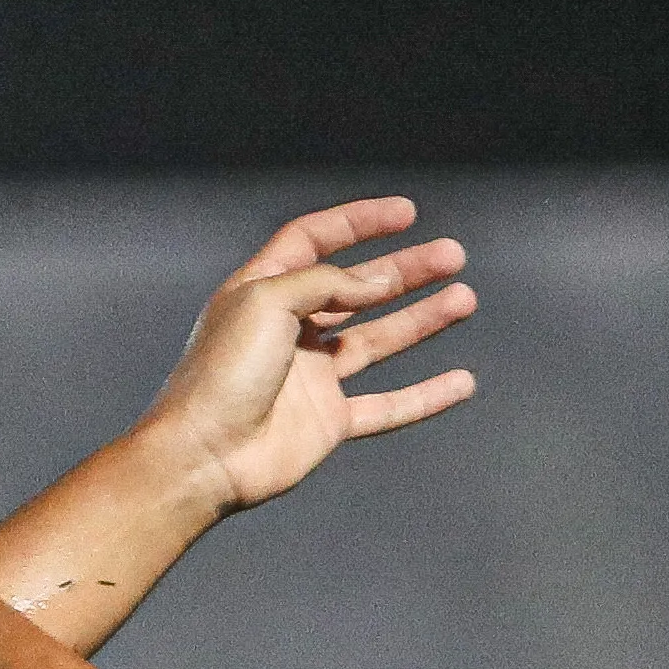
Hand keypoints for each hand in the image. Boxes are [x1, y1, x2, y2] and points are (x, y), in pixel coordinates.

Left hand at [144, 198, 478, 517]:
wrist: (204, 456)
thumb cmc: (220, 375)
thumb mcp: (267, 301)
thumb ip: (327, 282)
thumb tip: (378, 281)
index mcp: (262, 292)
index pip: (313, 241)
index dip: (357, 222)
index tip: (406, 213)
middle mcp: (288, 331)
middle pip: (356, 288)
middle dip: (405, 270)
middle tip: (451, 255)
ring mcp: (310, 377)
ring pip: (378, 340)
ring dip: (422, 319)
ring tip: (464, 299)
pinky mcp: (327, 421)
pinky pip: (388, 406)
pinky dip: (426, 395)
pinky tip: (462, 382)